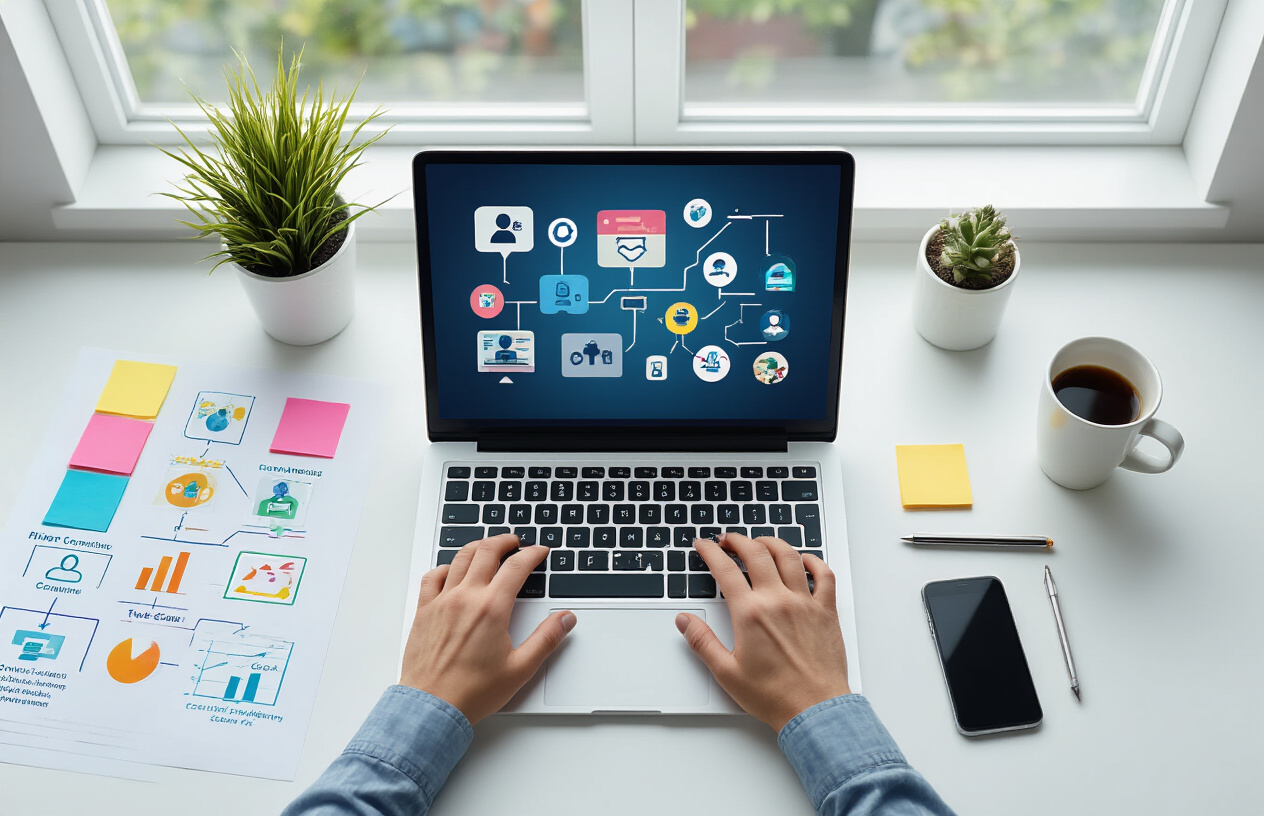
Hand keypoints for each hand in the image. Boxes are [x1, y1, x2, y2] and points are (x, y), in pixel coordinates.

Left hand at [400, 534, 575, 724]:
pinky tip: (452, 571)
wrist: (432, 707)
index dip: (532, 554)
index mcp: (492, 608)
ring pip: (460, 558)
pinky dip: (445, 567)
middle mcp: (466, 597)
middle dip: (505, 541)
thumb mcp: (520, 669)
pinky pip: (433, 576)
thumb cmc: (472, 692)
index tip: (540, 551)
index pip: (517, 566)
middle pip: (487, 551)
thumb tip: (565, 619)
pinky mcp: (424, 610)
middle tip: (515, 542)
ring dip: (478, 547)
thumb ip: (546, 639)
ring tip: (488, 547)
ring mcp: (442, 601)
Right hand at [676, 533, 849, 731]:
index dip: (710, 552)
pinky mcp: (826, 611)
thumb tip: (685, 622)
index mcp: (751, 614)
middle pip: (755, 553)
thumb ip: (702, 642)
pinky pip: (824, 575)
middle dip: (737, 540)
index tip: (703, 546)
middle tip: (727, 540)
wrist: (815, 710)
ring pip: (788, 555)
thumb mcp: (727, 673)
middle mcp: (778, 601)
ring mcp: (804, 602)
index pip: (725, 570)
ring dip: (770, 542)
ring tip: (759, 542)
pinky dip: (813, 561)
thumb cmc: (775, 696)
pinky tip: (803, 560)